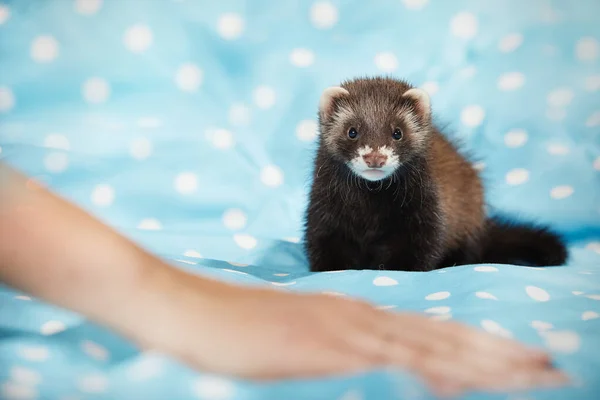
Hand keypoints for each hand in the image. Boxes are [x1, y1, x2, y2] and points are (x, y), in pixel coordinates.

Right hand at [130, 265, 568, 396]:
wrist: (186, 306)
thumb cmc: (235, 324)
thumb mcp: (295, 335)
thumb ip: (336, 345)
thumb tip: (371, 365)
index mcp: (355, 312)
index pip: (433, 330)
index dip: (482, 344)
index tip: (523, 358)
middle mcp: (359, 315)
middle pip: (446, 338)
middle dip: (503, 356)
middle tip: (554, 367)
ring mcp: (343, 329)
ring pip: (432, 349)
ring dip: (487, 365)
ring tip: (537, 374)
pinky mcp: (322, 347)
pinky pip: (389, 363)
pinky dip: (433, 375)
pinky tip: (466, 388)